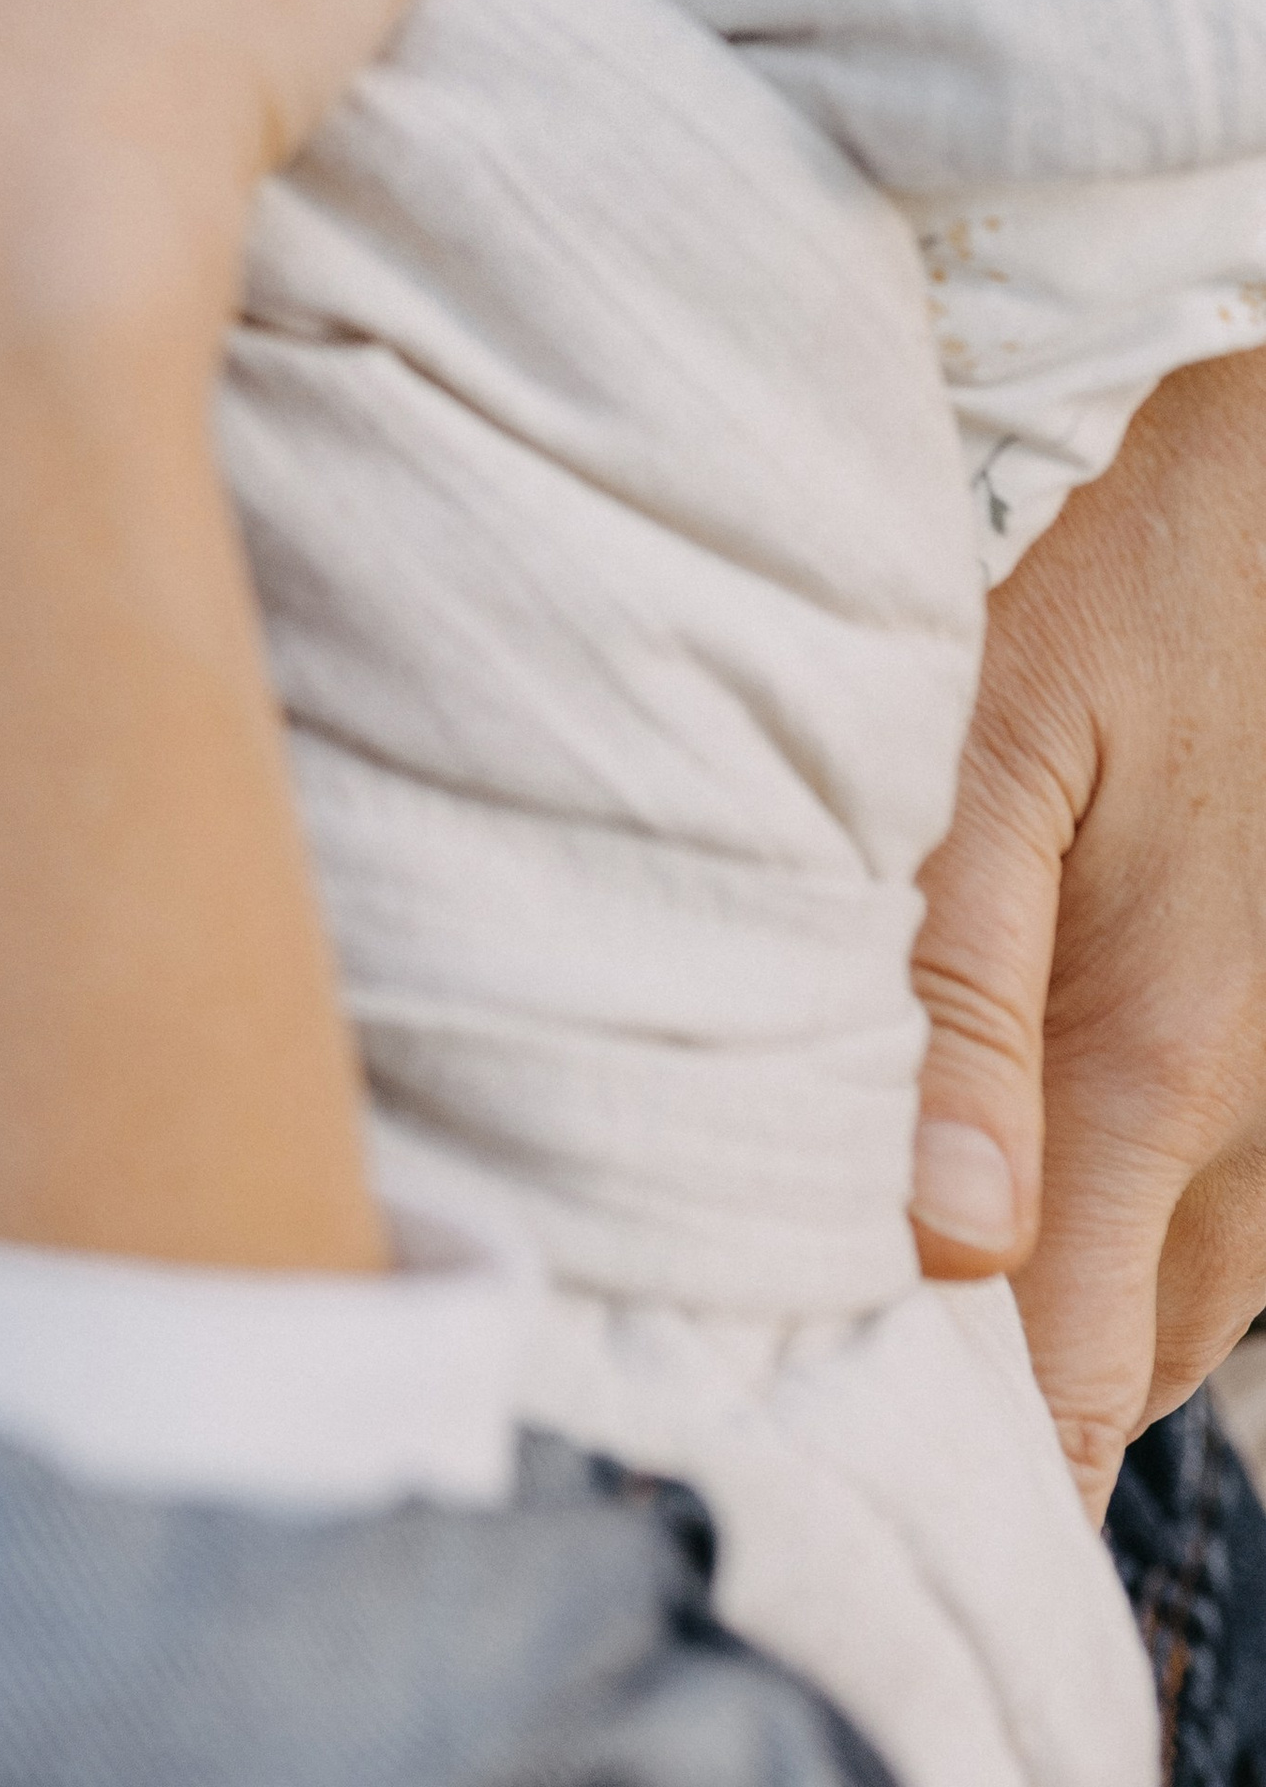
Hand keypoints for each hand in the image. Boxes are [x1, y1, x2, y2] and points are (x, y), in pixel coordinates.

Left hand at [910, 345, 1265, 1511]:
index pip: (1061, 1370)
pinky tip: (1073, 1198)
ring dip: (1094, 1325)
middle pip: (1134, 1364)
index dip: (963, 1453)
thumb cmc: (1158, 593)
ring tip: (957, 1324)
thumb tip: (933, 1235)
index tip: (851, 1483)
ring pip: (1206, 1303)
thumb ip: (955, 986)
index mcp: (1158, 1065)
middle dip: (1018, 1405)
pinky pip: (1253, 1219)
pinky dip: (1161, 1243)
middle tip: (869, 1411)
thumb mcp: (1008, 742)